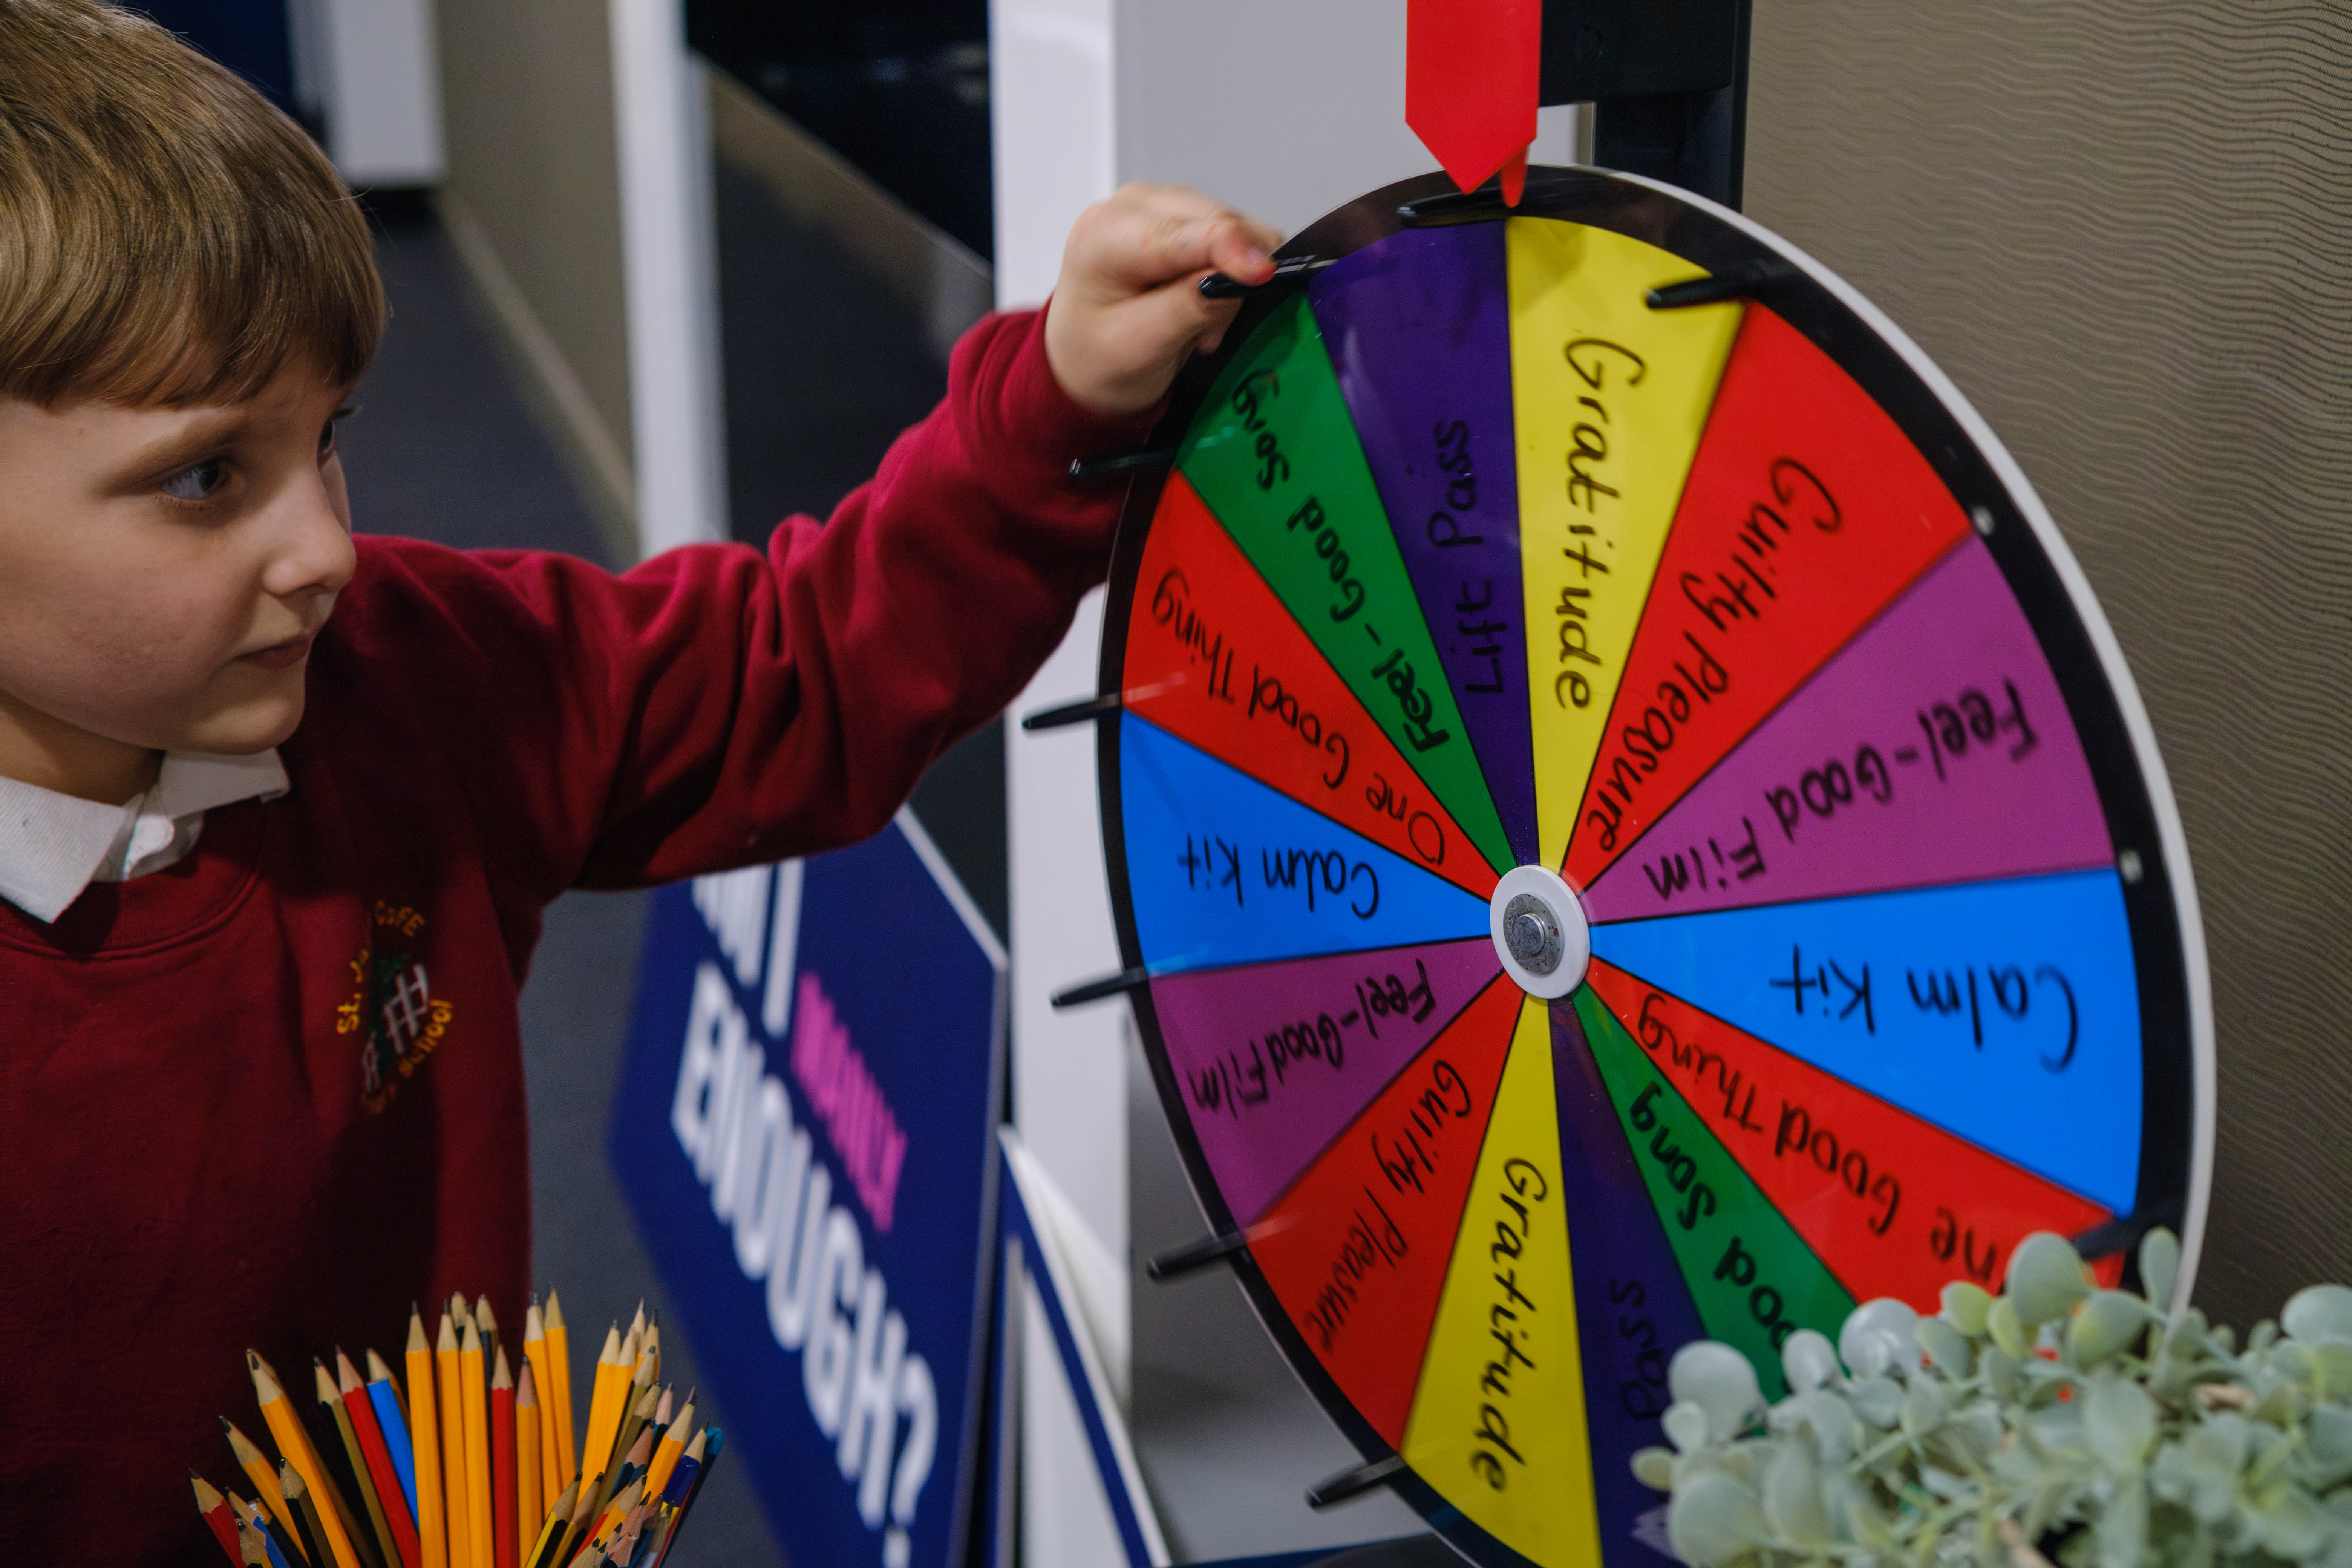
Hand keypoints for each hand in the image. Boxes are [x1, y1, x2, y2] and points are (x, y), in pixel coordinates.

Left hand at [1044, 182, 1284, 417]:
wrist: (1081, 361)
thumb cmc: (1098, 359)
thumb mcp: (1141, 346)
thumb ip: (1188, 308)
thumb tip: (1239, 278)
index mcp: (1106, 234)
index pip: (1188, 230)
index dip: (1235, 252)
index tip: (1265, 280)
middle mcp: (1131, 205)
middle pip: (1218, 220)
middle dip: (1232, 276)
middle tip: (1209, 331)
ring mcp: (1156, 204)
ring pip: (1232, 224)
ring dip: (1230, 278)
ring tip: (1199, 323)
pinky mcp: (1177, 214)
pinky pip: (1229, 233)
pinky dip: (1228, 271)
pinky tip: (1202, 302)